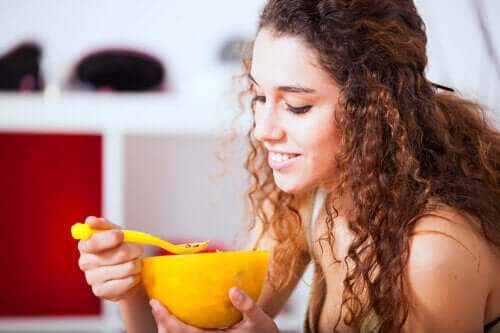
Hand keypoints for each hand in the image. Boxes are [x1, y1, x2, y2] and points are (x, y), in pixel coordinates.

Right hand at [77, 216, 143, 301]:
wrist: (126, 272)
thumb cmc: (120, 248)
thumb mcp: (115, 233)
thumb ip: (104, 225)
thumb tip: (90, 221)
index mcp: (85, 245)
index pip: (94, 242)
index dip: (110, 238)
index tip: (122, 235)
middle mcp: (85, 263)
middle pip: (118, 255)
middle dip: (134, 250)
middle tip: (137, 250)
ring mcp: (92, 279)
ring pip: (127, 268)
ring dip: (137, 264)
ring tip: (134, 263)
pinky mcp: (102, 292)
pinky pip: (128, 282)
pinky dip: (135, 277)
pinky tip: (131, 276)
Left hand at [150, 287, 279, 332]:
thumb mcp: (259, 321)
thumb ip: (247, 305)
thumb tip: (233, 290)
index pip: (181, 332)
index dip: (165, 319)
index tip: (156, 304)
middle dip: (161, 323)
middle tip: (156, 305)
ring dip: (167, 328)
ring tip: (163, 311)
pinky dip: (177, 329)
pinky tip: (178, 319)